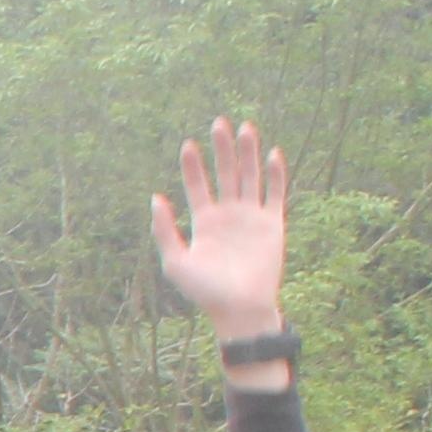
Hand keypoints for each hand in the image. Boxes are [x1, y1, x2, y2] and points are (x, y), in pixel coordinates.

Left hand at [147, 120, 292, 362]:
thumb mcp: (175, 262)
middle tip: (218, 122)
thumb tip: (155, 198)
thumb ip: (164, 231)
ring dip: (248, 153)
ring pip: (249, 176)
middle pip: (224, 173)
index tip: (187, 145)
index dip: (192, 166)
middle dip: (222, 149)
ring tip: (245, 127)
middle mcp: (228, 214)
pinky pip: (275, 193)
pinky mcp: (272, 223)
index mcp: (204, 222)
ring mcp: (251, 216)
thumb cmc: (205, 291)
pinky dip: (275, 174)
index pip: (197, 185)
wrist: (240, 308)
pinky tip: (272, 152)